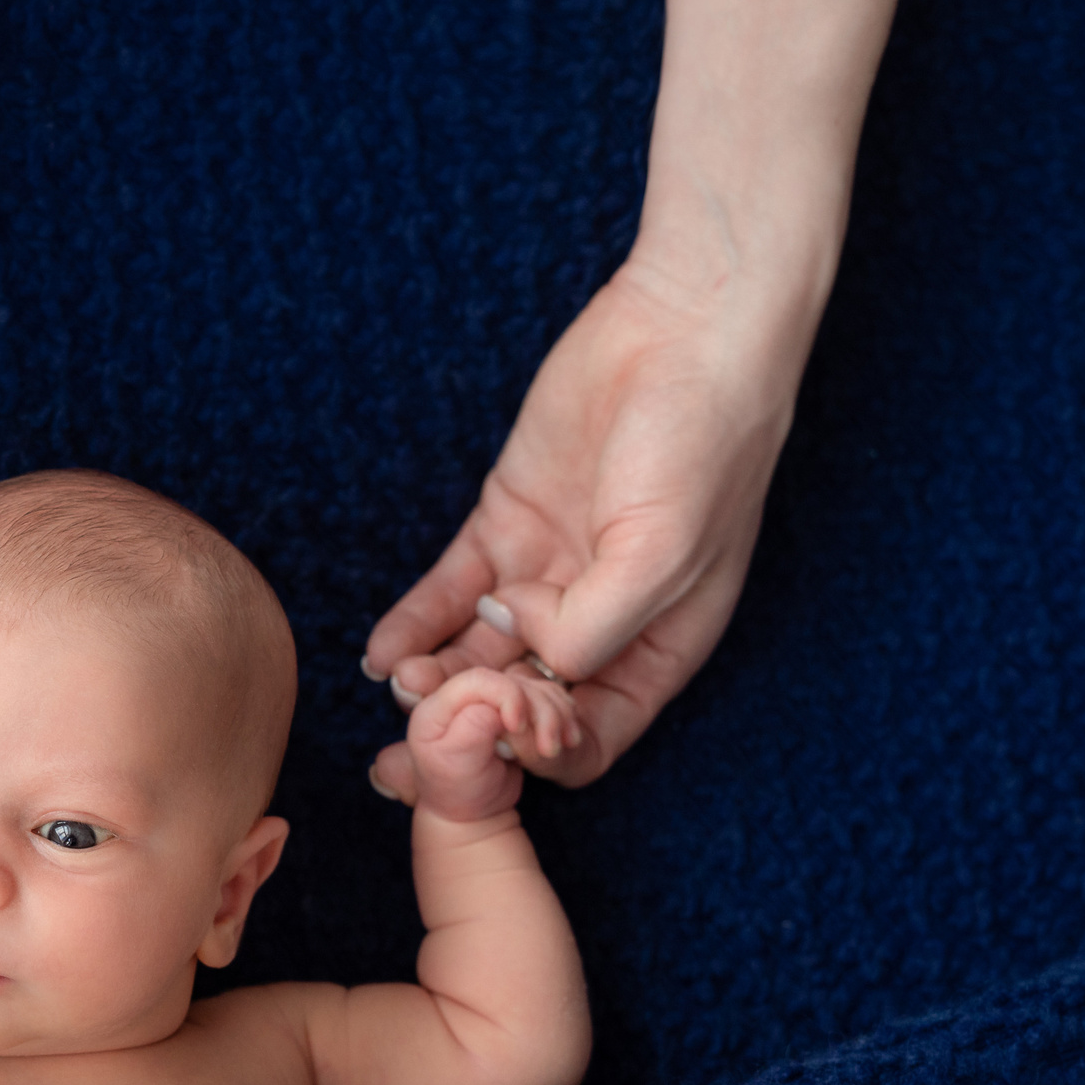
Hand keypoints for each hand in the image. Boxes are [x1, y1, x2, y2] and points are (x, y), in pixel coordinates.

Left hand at [362, 251, 809, 793]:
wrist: (685, 327)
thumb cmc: (703, 443)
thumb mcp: (662, 554)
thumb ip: (592, 626)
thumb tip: (515, 642)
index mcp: (656, 651)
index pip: (588, 742)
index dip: (538, 757)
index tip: (494, 746)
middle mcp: (598, 623)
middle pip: (521, 706)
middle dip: (470, 727)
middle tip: (416, 735)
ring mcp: (547, 574)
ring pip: (477, 652)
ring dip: (435, 678)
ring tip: (399, 685)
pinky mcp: (505, 523)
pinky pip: (449, 592)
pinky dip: (414, 624)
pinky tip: (381, 652)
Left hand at [382, 664, 579, 822]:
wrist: (471, 810)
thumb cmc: (457, 791)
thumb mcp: (455, 766)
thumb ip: (471, 732)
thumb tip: (495, 707)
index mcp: (439, 706)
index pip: (479, 680)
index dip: (506, 696)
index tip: (518, 727)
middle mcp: (467, 696)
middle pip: (515, 683)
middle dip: (539, 714)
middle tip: (549, 750)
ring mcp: (494, 700)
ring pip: (537, 689)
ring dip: (556, 717)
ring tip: (557, 750)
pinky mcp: (516, 708)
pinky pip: (548, 699)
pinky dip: (563, 716)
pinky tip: (568, 739)